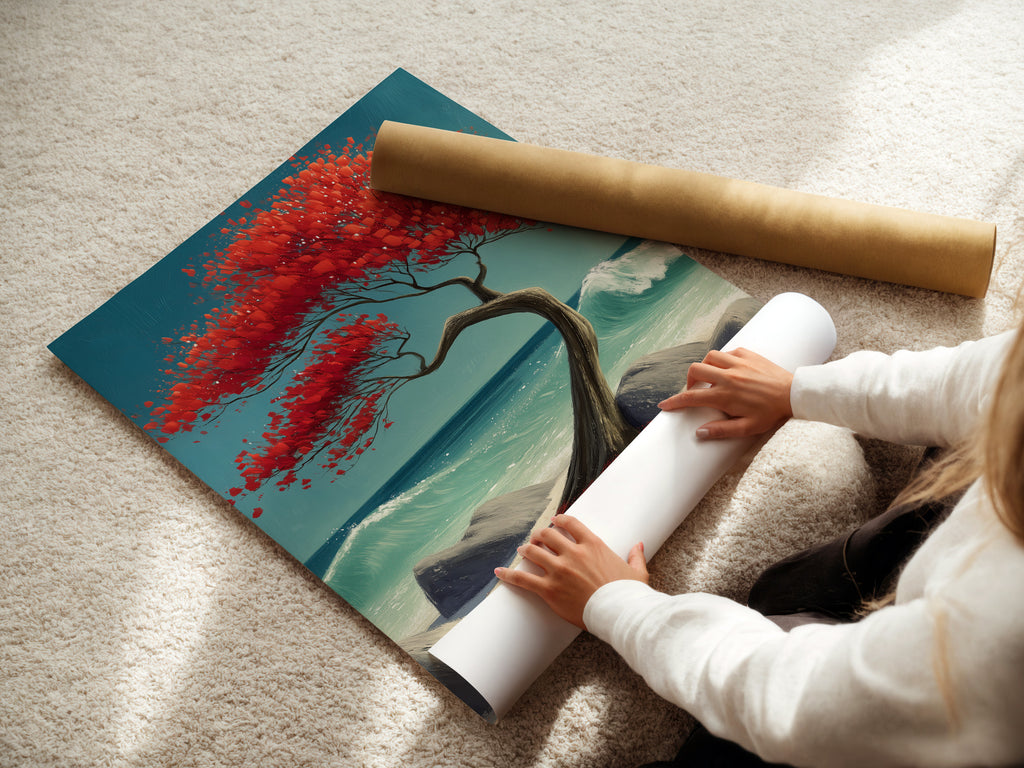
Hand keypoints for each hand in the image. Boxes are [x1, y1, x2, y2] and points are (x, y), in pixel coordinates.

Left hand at [494, 514, 647, 629]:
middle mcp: (573, 553)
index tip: (554, 520)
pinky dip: (509, 574)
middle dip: (540, 534)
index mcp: (593, 545)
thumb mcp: (637, 572)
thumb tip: (639, 545)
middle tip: (536, 538)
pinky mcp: (549, 589)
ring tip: (522, 549)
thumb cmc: (629, 594)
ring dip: (526, 549)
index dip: (559, 519)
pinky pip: (523, 579)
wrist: (620, 613)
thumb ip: (635, 556)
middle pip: (548, 535)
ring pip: (534, 552)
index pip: (571, 524)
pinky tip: (499, 571)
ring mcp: (559, 570)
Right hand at [658, 347, 792, 439]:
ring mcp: (738, 363)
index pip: (691, 398)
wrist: (794, 394)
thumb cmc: (771, 413)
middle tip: (695, 390)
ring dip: (705, 367)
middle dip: (689, 380)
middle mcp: (728, 376)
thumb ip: (721, 431)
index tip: (664, 405)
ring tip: (711, 378)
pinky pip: (727, 352)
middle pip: (695, 370)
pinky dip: (723, 359)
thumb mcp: (747, 428)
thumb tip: (699, 433)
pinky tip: (728, 369)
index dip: (674, 402)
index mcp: (725, 395)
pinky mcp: (748, 354)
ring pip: (709, 357)